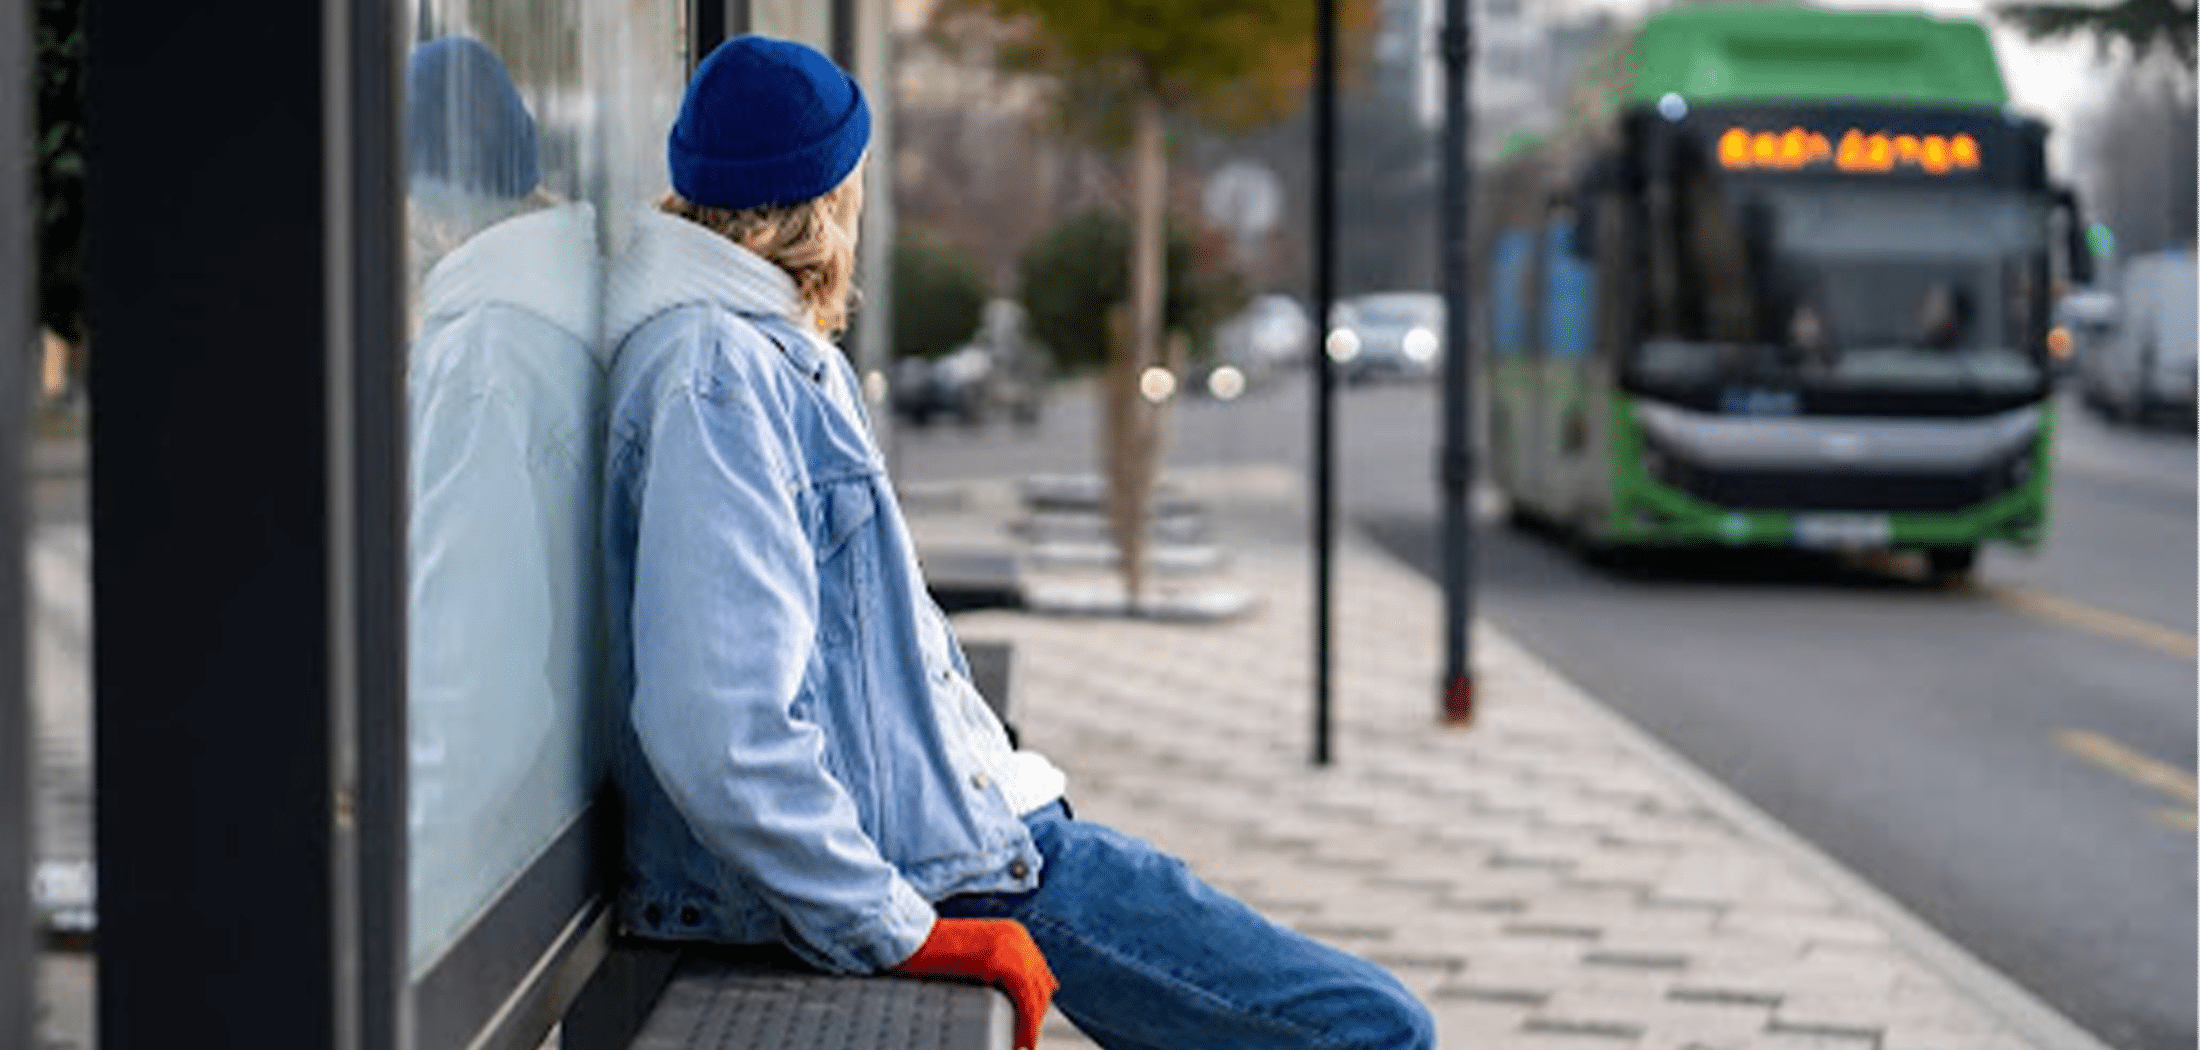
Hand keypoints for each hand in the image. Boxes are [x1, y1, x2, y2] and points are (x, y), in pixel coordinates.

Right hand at [891, 917, 1057, 1048]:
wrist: (910, 938)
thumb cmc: (932, 952)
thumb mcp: (973, 956)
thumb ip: (994, 969)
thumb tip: (1011, 999)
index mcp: (1014, 934)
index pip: (1038, 973)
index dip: (1037, 1002)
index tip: (1029, 1026)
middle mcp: (1018, 937)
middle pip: (1042, 983)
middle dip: (1036, 1015)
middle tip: (1027, 1040)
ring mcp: (1010, 946)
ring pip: (1036, 993)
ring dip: (1032, 1023)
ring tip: (1024, 1044)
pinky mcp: (998, 960)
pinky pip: (1024, 997)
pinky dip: (1026, 1022)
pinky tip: (1022, 1039)